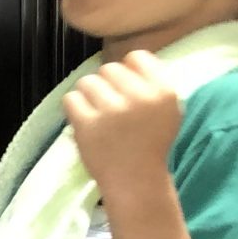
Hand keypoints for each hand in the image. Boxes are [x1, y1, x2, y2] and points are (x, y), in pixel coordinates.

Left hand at [64, 51, 182, 202]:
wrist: (136, 181)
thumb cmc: (149, 144)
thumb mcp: (167, 110)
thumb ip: (152, 83)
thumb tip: (128, 58)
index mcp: (163, 91)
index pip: (137, 57)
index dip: (128, 71)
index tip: (126, 89)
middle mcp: (139, 97)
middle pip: (109, 68)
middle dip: (107, 86)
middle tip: (111, 108)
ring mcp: (112, 110)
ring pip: (87, 81)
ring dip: (89, 96)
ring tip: (98, 115)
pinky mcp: (88, 123)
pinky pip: (71, 98)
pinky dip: (74, 109)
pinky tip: (86, 122)